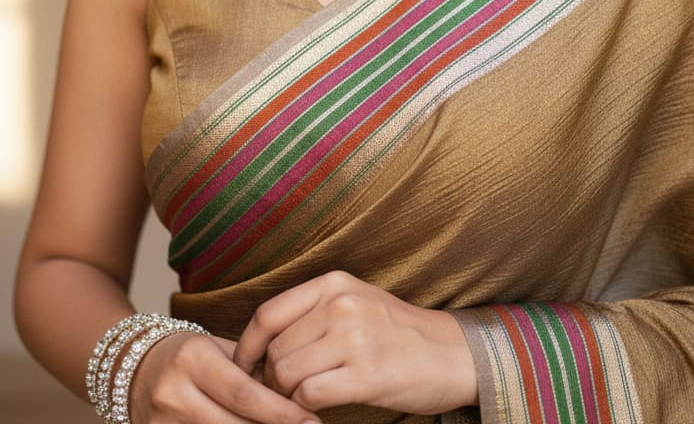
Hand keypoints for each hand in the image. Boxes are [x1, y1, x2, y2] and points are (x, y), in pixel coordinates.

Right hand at [130, 331, 321, 423]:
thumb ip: (251, 368)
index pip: (244, 394)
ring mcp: (162, 423)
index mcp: (193, 358)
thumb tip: (296, 393)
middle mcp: (173, 393)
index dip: (281, 413)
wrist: (135, 367)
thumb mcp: (218, 348)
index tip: (311, 422)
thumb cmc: (189, 353)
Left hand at [234, 271, 476, 414]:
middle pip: (275, 349)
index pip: (268, 314)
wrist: (451, 354)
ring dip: (285, 396)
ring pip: (287, 374)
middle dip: (269, 378)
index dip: (247, 346)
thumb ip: (312, 313)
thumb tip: (259, 344)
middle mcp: (341, 305)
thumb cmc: (396, 332)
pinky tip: (317, 409)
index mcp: (334, 283)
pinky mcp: (366, 375)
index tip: (242, 367)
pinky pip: (309, 396)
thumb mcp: (354, 302)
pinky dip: (304, 408)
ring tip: (299, 400)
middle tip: (279, 393)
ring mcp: (355, 338)